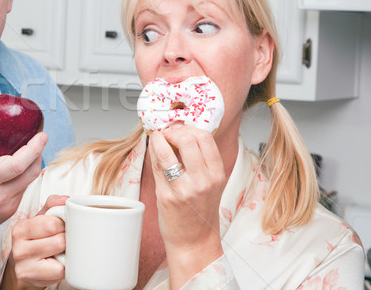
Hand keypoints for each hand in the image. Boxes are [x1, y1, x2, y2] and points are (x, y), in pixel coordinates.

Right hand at [0, 109, 45, 239]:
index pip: (17, 165)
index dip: (33, 149)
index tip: (42, 135)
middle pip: (31, 173)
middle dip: (38, 153)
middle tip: (38, 138)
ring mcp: (7, 207)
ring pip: (29, 182)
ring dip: (31, 165)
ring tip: (26, 150)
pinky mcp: (10, 212)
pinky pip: (23, 190)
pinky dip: (23, 177)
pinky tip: (15, 169)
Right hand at [8, 195, 67, 288]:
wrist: (24, 266)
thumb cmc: (35, 240)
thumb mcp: (41, 219)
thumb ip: (52, 205)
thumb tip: (65, 199)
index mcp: (21, 228)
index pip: (52, 223)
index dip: (63, 224)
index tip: (62, 226)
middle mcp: (18, 247)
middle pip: (59, 240)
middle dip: (65, 239)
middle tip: (62, 239)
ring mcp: (24, 265)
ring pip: (60, 255)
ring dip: (65, 253)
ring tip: (58, 251)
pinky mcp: (31, 279)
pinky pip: (60, 272)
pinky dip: (63, 268)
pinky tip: (55, 263)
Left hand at [148, 125, 225, 284]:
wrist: (194, 241)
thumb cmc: (200, 211)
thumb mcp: (210, 183)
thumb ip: (200, 160)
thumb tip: (180, 133)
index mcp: (217, 175)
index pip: (205, 138)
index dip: (189, 128)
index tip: (180, 128)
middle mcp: (203, 181)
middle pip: (187, 140)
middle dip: (173, 131)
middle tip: (167, 133)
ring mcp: (184, 189)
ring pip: (167, 151)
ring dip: (158, 139)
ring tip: (157, 139)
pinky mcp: (166, 197)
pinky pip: (156, 167)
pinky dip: (153, 154)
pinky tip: (154, 152)